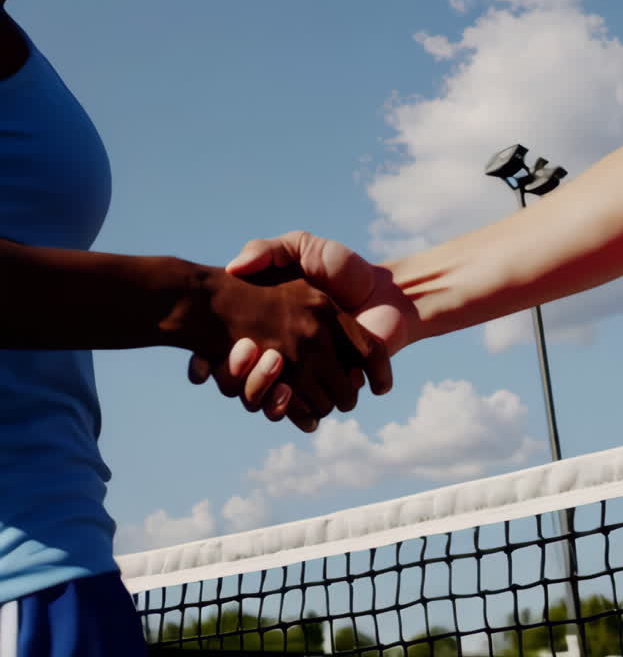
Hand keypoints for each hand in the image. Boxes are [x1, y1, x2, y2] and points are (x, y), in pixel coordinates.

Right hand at [189, 234, 414, 422]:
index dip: (205, 362)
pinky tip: (289, 392)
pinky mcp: (325, 390)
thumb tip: (234, 267)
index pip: (221, 353)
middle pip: (240, 383)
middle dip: (237, 376)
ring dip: (261, 392)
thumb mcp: (300, 247)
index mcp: (266, 326)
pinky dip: (294, 411)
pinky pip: (300, 411)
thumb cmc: (342, 267)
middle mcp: (279, 355)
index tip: (197, 365)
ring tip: (269, 366)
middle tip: (243, 352)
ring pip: (266, 401)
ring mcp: (303, 375)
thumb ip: (268, 249)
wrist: (389, 292)